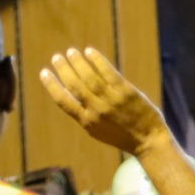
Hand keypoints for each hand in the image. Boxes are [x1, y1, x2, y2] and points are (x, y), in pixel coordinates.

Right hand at [39, 47, 169, 156]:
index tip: (44, 72)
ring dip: (78, 62)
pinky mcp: (126, 92)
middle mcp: (97, 110)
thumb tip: (69, 95)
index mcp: (87, 121)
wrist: (150, 142)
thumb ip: (84, 115)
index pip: (63, 100)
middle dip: (63, 69)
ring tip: (71, 52)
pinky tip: (90, 52)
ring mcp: (112, 100)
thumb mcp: (98, 132)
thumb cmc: (123, 137)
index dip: (51, 85)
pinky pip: (108, 72)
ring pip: (89, 77)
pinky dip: (97, 60)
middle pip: (74, 85)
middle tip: (56, 57)